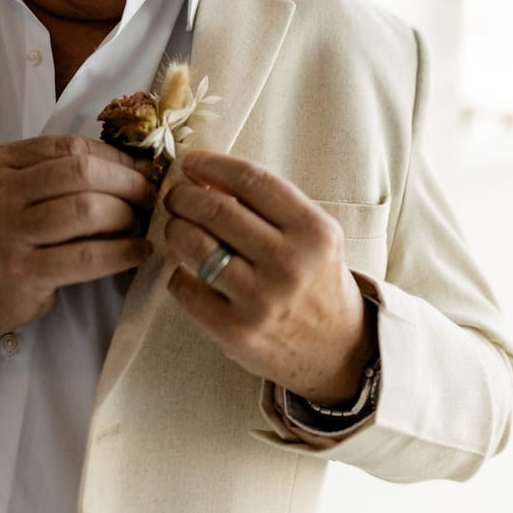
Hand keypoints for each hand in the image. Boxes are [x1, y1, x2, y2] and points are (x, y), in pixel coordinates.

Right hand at [0, 135, 154, 348]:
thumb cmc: (12, 232)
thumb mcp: (22, 190)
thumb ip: (63, 170)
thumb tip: (135, 162)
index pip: (69, 146)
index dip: (114, 155)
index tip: (140, 169)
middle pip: (81, 173)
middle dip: (126, 183)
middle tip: (147, 197)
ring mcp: (7, 232)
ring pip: (87, 211)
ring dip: (126, 216)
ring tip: (139, 225)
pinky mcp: (23, 271)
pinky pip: (87, 257)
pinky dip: (123, 252)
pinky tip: (138, 252)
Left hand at [163, 151, 376, 403]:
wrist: (338, 350)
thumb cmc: (316, 280)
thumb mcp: (312, 236)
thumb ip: (269, 206)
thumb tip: (206, 177)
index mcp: (313, 230)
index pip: (251, 180)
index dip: (212, 164)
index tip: (192, 162)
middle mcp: (289, 263)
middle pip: (216, 209)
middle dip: (184, 196)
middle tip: (176, 197)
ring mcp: (261, 299)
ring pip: (194, 245)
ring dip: (175, 229)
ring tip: (177, 228)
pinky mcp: (235, 331)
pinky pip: (185, 287)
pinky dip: (177, 273)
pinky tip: (186, 270)